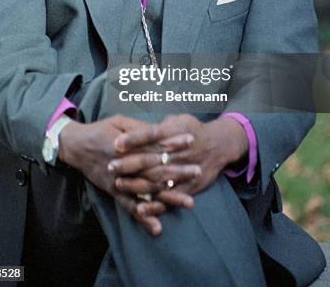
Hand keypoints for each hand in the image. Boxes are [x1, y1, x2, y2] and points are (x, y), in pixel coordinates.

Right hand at [58, 115, 194, 234]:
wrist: (76, 146)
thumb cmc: (101, 129)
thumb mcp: (120, 121)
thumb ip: (140, 128)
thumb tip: (162, 130)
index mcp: (128, 144)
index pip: (155, 144)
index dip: (174, 142)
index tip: (192, 140)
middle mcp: (126, 164)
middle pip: (156, 169)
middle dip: (178, 171)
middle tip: (198, 171)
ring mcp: (120, 180)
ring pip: (147, 191)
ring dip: (169, 197)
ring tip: (189, 202)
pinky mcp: (114, 192)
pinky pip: (129, 207)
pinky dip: (143, 217)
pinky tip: (157, 227)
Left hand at [110, 114, 248, 203]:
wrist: (219, 144)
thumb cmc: (194, 129)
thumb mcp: (177, 119)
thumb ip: (158, 125)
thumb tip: (138, 126)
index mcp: (173, 133)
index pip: (151, 134)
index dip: (134, 138)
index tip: (117, 142)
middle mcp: (176, 152)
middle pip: (151, 158)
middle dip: (129, 163)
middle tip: (110, 165)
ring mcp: (182, 170)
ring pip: (157, 179)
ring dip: (137, 183)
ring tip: (118, 184)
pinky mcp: (188, 187)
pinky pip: (169, 197)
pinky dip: (155, 205)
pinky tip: (141, 209)